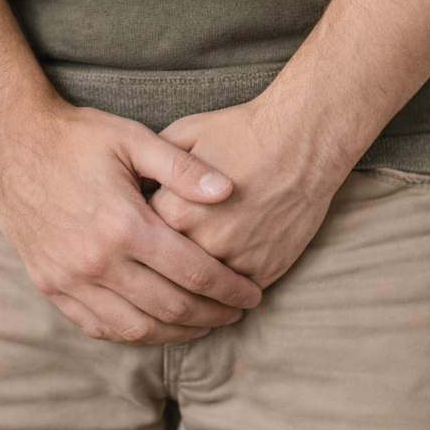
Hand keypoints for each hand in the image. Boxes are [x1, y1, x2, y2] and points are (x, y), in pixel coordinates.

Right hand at [0, 0, 260, 346]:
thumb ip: (182, 167)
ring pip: (137, 327)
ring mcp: (70, 278)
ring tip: (205, 323)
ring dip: (178, 332)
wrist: (10, 142)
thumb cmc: (77, 137)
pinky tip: (156, 325)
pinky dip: (134, 333)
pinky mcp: (50, 285)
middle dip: (213, 314)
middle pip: (171, 307)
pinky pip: (99, 326)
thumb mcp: (132, 138)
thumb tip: (228, 190)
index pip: (193, 273)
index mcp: (124, 225)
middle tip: (238, 312)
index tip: (252, 293)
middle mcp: (97, 261)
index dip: (230, 288)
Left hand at [148, 100, 348, 289]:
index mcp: (173, 210)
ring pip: (200, 293)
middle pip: (166, 273)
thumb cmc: (239, 131)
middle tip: (152, 273)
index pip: (140, 241)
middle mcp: (202, 240)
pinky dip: (224, 297)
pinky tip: (216, 292)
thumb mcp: (183, 135)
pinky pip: (233, 297)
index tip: (139, 237)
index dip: (139, 238)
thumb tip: (127, 191)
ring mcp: (235, 259)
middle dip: (158, 273)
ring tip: (183, 292)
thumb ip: (151, 168)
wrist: (301, 139)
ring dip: (189, 295)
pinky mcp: (264, 270)